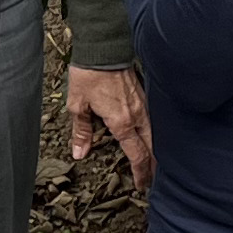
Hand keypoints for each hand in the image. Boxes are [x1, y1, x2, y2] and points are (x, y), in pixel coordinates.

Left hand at [67, 63, 152, 187]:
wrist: (104, 48)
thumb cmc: (90, 74)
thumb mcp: (78, 105)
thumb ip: (82, 131)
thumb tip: (80, 152)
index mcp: (122, 122)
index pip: (137, 155)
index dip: (140, 173)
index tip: (141, 185)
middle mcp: (137, 116)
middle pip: (152, 148)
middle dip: (153, 167)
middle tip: (151, 180)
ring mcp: (143, 105)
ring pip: (155, 134)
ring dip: (155, 151)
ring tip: (153, 163)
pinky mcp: (143, 95)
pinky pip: (152, 120)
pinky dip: (153, 134)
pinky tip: (149, 136)